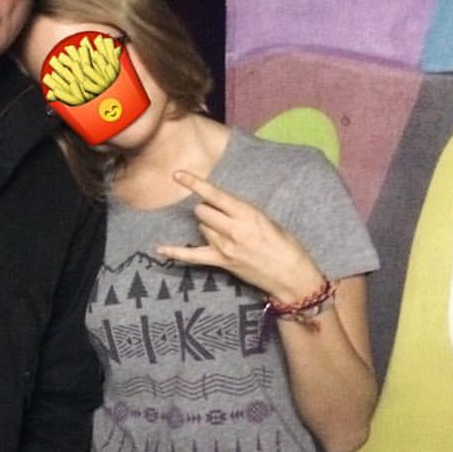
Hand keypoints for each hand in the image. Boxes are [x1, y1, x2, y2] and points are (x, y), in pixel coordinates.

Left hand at [155, 171, 320, 301]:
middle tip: (222, 215)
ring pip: (201, 227)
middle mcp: (233, 230)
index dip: (195, 183)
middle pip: (203, 211)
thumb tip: (223, 207)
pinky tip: (160, 250)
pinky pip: (192, 256)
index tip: (178, 174)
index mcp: (248, 215)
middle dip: (208, 209)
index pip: (215, 195)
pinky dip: (176, 252)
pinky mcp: (221, 262)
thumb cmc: (286, 246)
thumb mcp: (268, 220)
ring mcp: (225, 247)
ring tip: (226, 232)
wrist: (291, 277)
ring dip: (207, 225)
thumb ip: (243, 212)